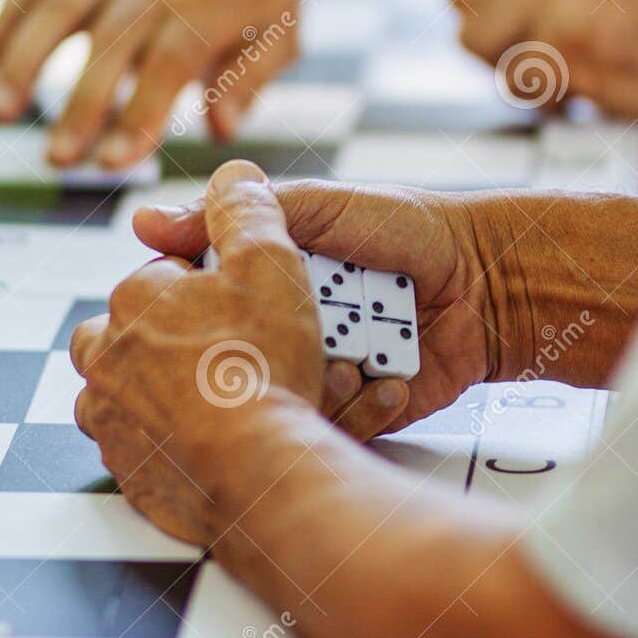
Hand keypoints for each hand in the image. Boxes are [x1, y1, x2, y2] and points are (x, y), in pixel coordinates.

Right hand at [0, 0, 304, 169]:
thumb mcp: (284, 26)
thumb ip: (251, 78)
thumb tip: (221, 129)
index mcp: (210, 2)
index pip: (169, 65)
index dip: (139, 114)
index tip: (112, 164)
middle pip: (110, 43)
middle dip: (79, 104)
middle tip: (56, 160)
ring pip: (59, 6)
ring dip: (23, 60)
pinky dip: (6, 16)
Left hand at [70, 161, 325, 546]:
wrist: (257, 473)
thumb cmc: (261, 366)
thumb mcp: (269, 263)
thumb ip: (247, 211)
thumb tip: (233, 174)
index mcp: (134, 299)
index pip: (162, 276)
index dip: (209, 287)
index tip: (244, 305)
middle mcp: (107, 358)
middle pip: (132, 333)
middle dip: (172, 337)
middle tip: (231, 352)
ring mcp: (112, 421)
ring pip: (128, 392)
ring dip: (164, 391)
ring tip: (223, 399)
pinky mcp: (128, 473)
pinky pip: (143, 448)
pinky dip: (171, 442)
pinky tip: (214, 441)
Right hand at [133, 177, 500, 440]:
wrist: (491, 279)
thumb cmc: (409, 231)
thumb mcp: (320, 207)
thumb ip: (238, 216)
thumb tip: (147, 223)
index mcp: (261, 284)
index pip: (199, 308)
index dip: (193, 315)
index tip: (201, 311)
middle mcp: (281, 334)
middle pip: (233, 367)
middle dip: (256, 360)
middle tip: (291, 340)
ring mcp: (317, 375)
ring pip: (279, 406)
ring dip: (317, 382)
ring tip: (358, 352)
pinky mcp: (354, 413)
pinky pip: (331, 430)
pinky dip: (360, 406)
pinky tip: (390, 377)